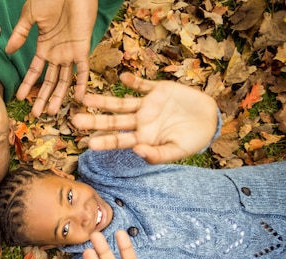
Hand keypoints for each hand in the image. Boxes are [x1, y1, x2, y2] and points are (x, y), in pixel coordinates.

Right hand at [7, 0, 97, 116]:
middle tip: (36, 114)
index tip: (20, 98)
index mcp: (44, 46)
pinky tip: (78, 98)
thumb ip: (20, 34)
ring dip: (58, 96)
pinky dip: (82, 83)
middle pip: (50, 81)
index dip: (28, 85)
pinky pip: (83, 70)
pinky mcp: (83, 47)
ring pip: (64, 80)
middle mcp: (57, 53)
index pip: (35, 71)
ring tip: (51, 112)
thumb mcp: (30, 16)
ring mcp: (70, 52)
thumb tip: (8, 51)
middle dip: (42, 98)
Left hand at [73, 73, 217, 163]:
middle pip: (113, 121)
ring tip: (85, 97)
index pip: (119, 141)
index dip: (104, 141)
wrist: (210, 120)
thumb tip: (138, 152)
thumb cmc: (193, 140)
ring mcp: (147, 105)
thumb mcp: (177, 151)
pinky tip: (123, 77)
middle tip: (75, 120)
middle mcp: (140, 121)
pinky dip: (133, 81)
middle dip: (95, 120)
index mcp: (143, 138)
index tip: (88, 144)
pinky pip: (142, 85)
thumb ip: (157, 154)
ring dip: (104, 100)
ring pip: (121, 103)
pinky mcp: (158, 90)